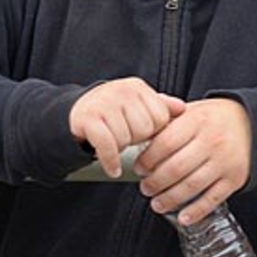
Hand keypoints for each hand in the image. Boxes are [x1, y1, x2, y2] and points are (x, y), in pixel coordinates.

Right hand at [68, 78, 185, 177]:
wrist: (74, 114)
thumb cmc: (111, 113)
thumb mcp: (136, 105)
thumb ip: (159, 106)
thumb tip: (182, 108)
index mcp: (136, 87)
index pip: (160, 117)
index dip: (152, 131)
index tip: (140, 132)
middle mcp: (120, 91)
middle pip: (145, 129)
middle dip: (136, 139)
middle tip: (125, 136)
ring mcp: (103, 104)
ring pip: (126, 139)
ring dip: (120, 148)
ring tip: (113, 141)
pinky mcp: (89, 119)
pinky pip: (108, 146)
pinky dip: (110, 161)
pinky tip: (113, 168)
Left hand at [134, 97, 251, 224]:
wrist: (250, 123)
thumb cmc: (212, 119)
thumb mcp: (190, 111)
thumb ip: (166, 121)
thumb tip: (137, 136)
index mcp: (197, 121)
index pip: (166, 142)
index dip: (148, 159)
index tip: (139, 168)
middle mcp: (212, 141)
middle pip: (176, 167)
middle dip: (155, 182)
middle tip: (145, 188)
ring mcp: (225, 161)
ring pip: (192, 185)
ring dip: (170, 199)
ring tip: (157, 203)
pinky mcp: (235, 178)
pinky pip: (213, 198)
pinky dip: (196, 211)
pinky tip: (182, 217)